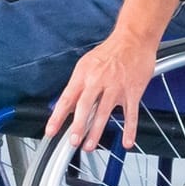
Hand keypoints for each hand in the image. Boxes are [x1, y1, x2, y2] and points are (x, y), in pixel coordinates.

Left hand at [45, 30, 157, 151]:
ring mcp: (116, 88)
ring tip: (89, 145)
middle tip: (73, 141)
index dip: (57, 116)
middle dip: (78, 126)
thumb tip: (67, 104)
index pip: (67, 98)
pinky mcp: (132, 92)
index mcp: (84, 75)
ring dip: (96, 131)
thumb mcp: (86, 64)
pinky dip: (129, 129)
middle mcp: (98, 81)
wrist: (134, 40)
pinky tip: (126, 142)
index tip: (51, 130)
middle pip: (84, 107)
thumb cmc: (110, 52)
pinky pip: (131, 114)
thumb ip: (78, 84)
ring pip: (104, 113)